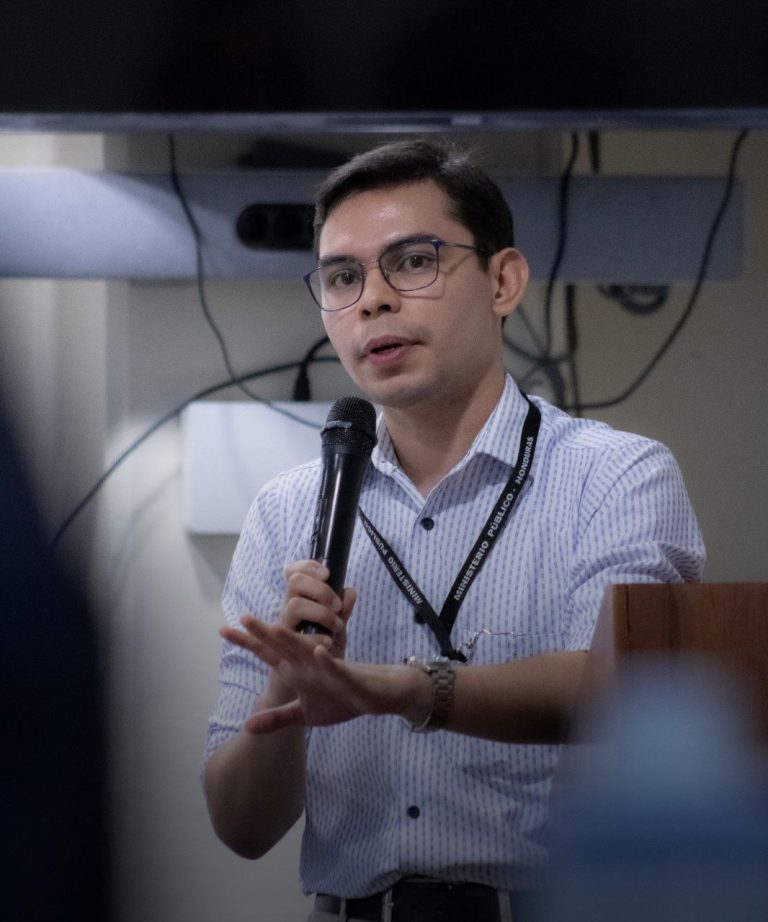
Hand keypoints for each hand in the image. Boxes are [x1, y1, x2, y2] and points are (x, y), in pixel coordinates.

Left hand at [220, 615, 412, 733]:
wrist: (376, 695)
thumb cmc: (341, 699)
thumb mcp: (305, 714)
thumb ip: (277, 718)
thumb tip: (247, 727)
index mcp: (297, 669)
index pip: (268, 653)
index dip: (248, 643)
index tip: (223, 631)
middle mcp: (309, 663)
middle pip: (284, 645)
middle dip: (265, 633)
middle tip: (243, 618)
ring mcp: (329, 668)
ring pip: (309, 650)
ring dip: (293, 640)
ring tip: (274, 627)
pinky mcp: (349, 676)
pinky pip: (339, 668)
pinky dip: (330, 661)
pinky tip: (320, 651)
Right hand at [279, 560, 354, 657]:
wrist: (312, 679)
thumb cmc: (322, 647)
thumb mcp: (335, 626)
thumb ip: (342, 609)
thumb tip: (350, 592)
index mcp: (299, 599)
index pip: (293, 572)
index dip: (308, 566)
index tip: (327, 574)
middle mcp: (288, 609)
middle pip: (295, 582)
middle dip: (320, 590)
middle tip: (337, 606)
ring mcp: (283, 627)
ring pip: (294, 605)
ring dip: (320, 612)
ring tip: (336, 625)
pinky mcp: (284, 647)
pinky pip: (297, 637)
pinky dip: (314, 639)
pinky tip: (328, 642)